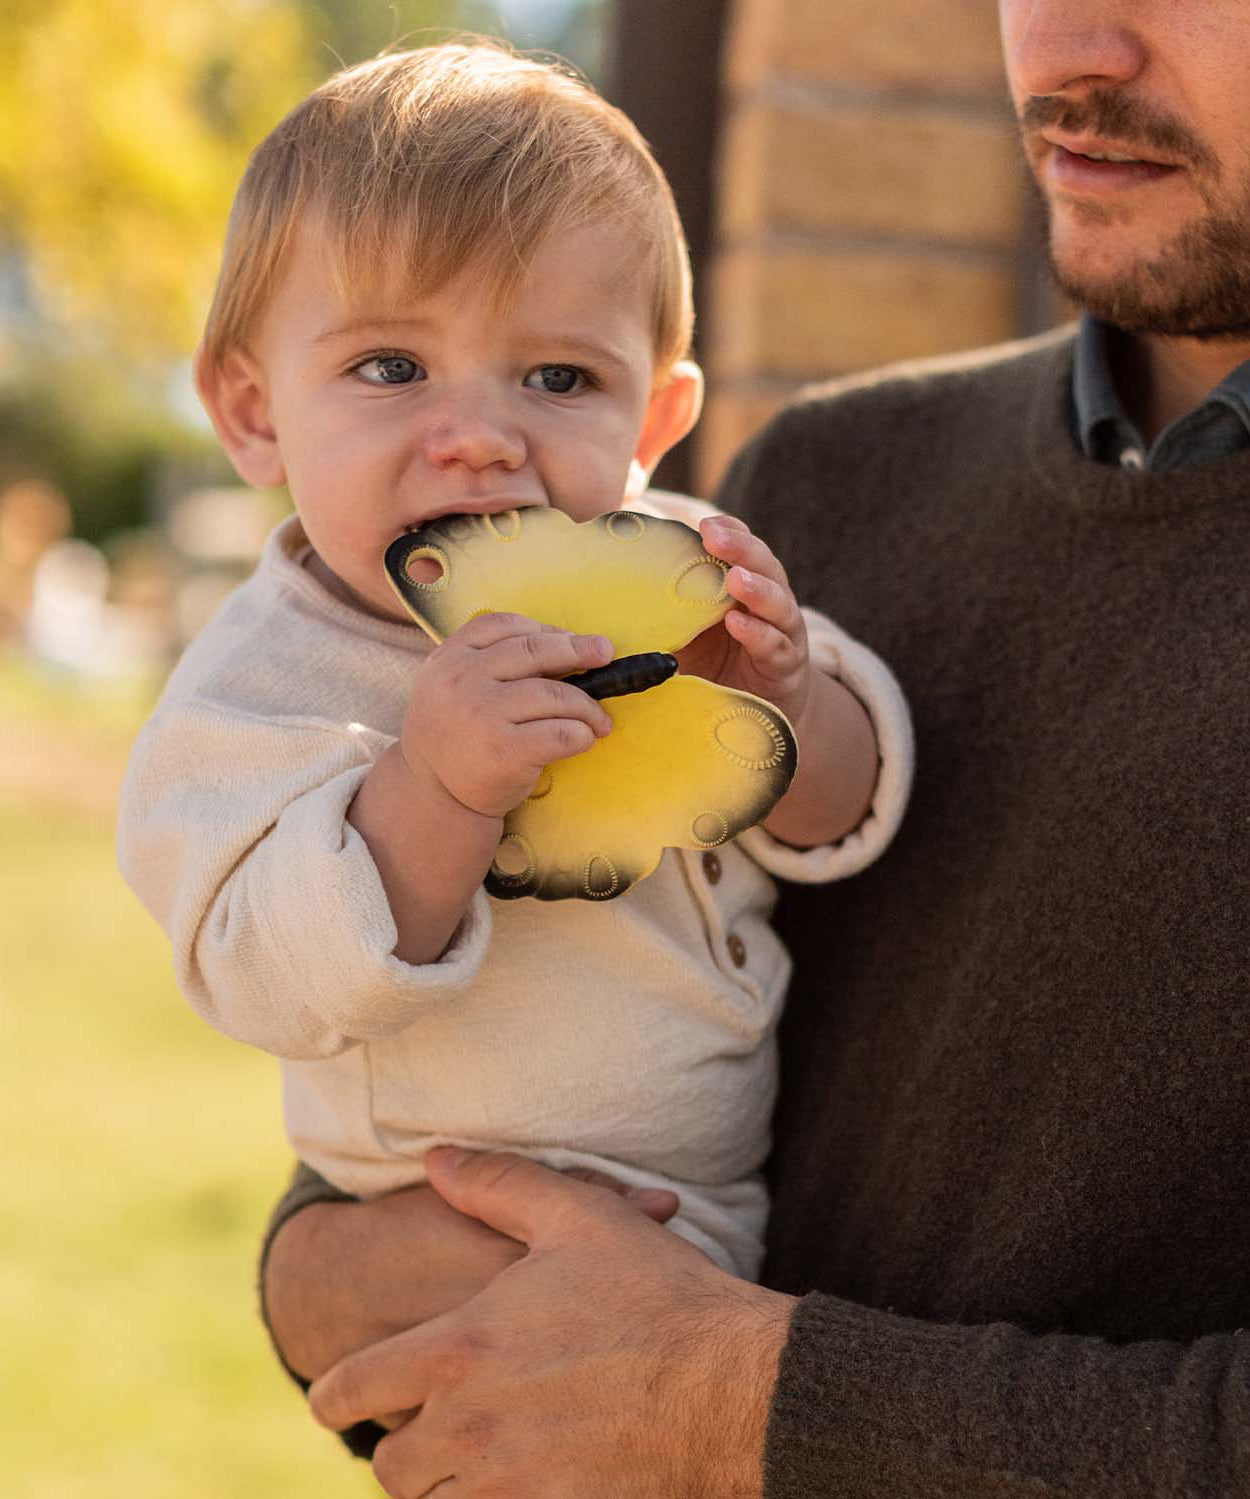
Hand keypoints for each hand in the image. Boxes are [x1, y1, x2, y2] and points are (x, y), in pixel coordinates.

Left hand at [310, 1149, 794, 1497]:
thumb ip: (496, 1183)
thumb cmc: (658, 1293)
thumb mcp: (578, 1215)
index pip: (350, 1388)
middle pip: (392, 1467)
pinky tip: (529, 1481)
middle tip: (433, 1429)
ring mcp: (513, 1487)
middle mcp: (472, 1429)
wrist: (737, 1387)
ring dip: (449, 1486)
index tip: (340, 1394)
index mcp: (460, 1350)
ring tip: (481, 1459)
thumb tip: (436, 1157)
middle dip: (404, 1448)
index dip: (336, 1391)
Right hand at [403, 614, 614, 816]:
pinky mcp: (504, 751)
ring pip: (556, 694)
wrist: (434, 794)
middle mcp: (462, 681)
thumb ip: (491, 662)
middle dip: (579, 649)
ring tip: (599, 720)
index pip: (504, 625)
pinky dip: (582, 735)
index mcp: (450, 658)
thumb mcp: (453, 686)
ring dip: (588, 706)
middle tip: (605, 653)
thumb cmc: (458, 735)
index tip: (571, 638)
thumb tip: (568, 645)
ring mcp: (482, 714)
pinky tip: (584, 740)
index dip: (545, 628)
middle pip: (535, 651)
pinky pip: (561, 733)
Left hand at [675, 515, 814, 729]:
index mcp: (746, 587)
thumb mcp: (686, 634)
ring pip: (777, 603)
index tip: (705, 524)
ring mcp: (783, 633)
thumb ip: (663, 612)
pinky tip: (738, 623)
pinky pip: (775, 645)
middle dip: (741, 547)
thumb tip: (609, 596)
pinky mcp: (786, 666)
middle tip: (713, 536)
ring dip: (756, 588)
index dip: (730, 531)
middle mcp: (770, 602)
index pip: (743, 549)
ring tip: (734, 577)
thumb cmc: (716, 666)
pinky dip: (757, 634)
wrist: (755, 715)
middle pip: (764, 566)